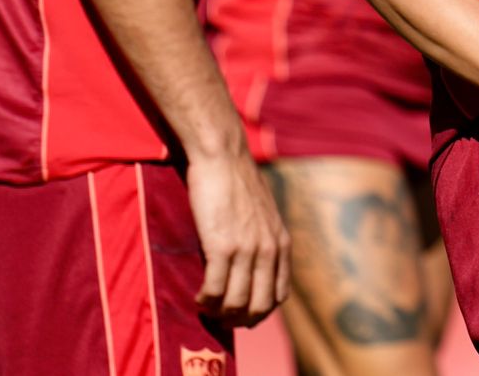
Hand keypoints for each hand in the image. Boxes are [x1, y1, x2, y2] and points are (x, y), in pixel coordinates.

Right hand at [186, 150, 289, 325]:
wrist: (224, 157)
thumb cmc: (239, 182)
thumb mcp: (265, 214)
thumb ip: (265, 239)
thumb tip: (255, 264)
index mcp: (281, 243)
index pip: (279, 296)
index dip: (260, 312)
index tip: (242, 315)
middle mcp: (268, 250)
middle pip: (259, 306)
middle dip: (239, 320)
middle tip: (221, 319)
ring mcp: (246, 249)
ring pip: (235, 302)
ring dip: (219, 313)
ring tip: (206, 308)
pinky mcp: (221, 246)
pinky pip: (214, 288)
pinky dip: (204, 300)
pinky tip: (197, 297)